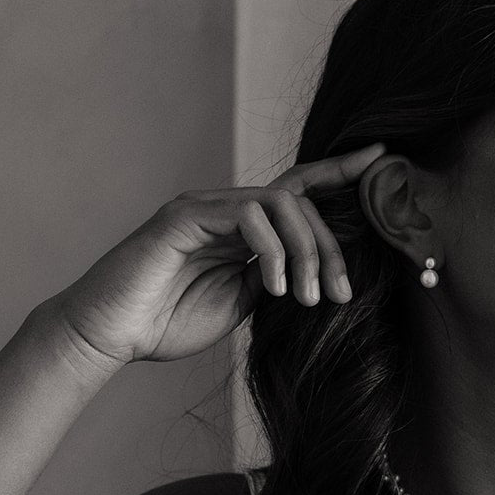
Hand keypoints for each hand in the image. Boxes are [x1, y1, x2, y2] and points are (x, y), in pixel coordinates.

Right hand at [50, 144, 386, 369]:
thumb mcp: (244, 301)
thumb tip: (316, 268)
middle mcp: (227, 207)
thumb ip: (276, 275)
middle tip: (340, 293)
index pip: (300, 189)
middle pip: (303, 201)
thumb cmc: (170, 320)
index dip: (341, 172)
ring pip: (283, 204)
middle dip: (332, 247)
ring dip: (308, 252)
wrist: (113, 335)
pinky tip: (275, 288)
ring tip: (306, 298)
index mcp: (244, 227)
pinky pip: (250, 216)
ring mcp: (206, 206)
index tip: (381, 159)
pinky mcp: (185, 215)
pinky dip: (274, 252)